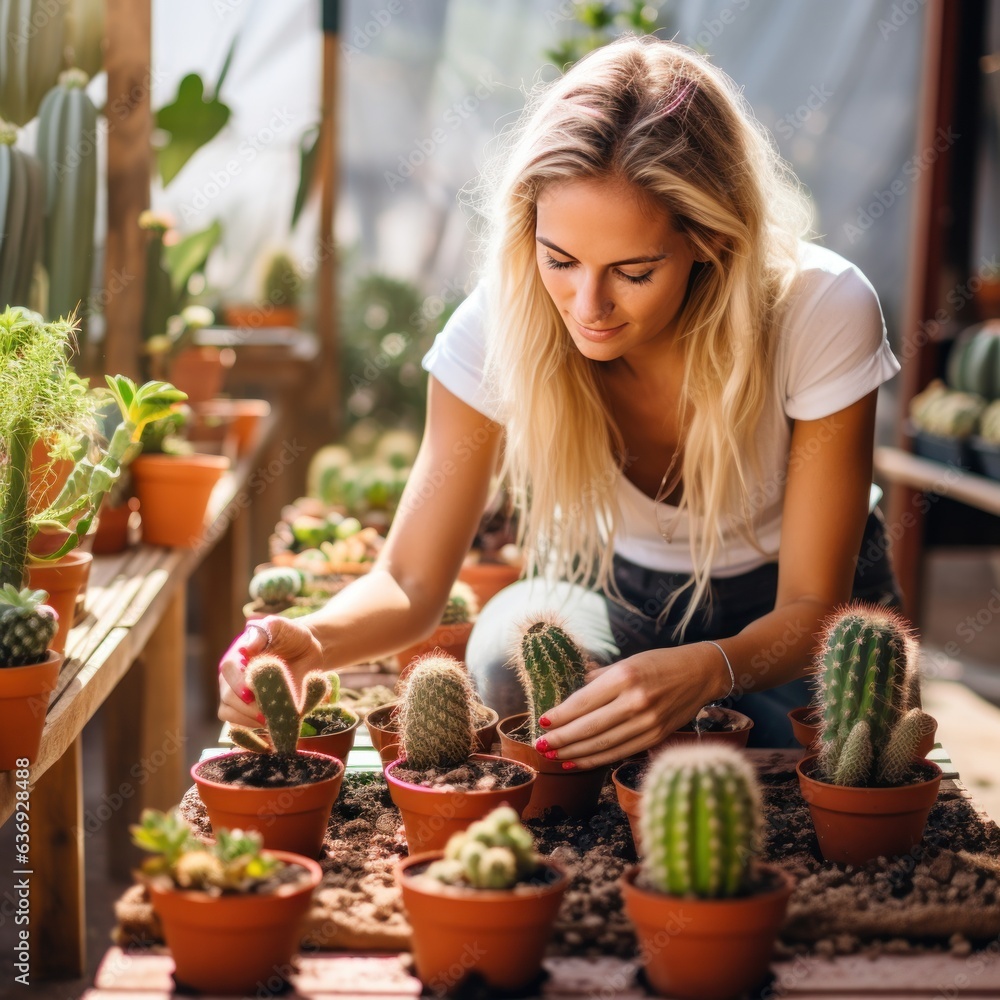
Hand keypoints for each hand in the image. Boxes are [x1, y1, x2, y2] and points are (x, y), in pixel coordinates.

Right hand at [217, 615, 323, 725]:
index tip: (253, 694)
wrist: (306, 653)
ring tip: (270, 720)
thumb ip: (267, 629)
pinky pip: (238, 726)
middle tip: (268, 713)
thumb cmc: (292, 637)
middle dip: (246, 707)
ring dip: (247, 720)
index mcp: (237, 655)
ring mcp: (236, 695)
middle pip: (227, 696)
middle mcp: (231, 676)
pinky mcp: (245, 711)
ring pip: (228, 713)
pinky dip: (251, 729)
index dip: (238, 684)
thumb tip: (245, 648)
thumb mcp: (283, 626)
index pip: (228, 670)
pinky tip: (269, 727)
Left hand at [532, 644, 725, 768]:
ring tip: (553, 756)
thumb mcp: (625, 662)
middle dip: (561, 739)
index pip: (583, 702)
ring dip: (573, 753)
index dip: (560, 715)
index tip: (542, 721)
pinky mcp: (655, 737)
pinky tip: (577, 761)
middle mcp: (635, 701)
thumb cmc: (657, 663)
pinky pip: (619, 752)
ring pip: (602, 745)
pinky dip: (595, 760)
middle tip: (540, 745)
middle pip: (589, 728)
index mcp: (624, 677)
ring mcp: (647, 722)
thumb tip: (568, 697)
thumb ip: (597, 679)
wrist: (700, 673)